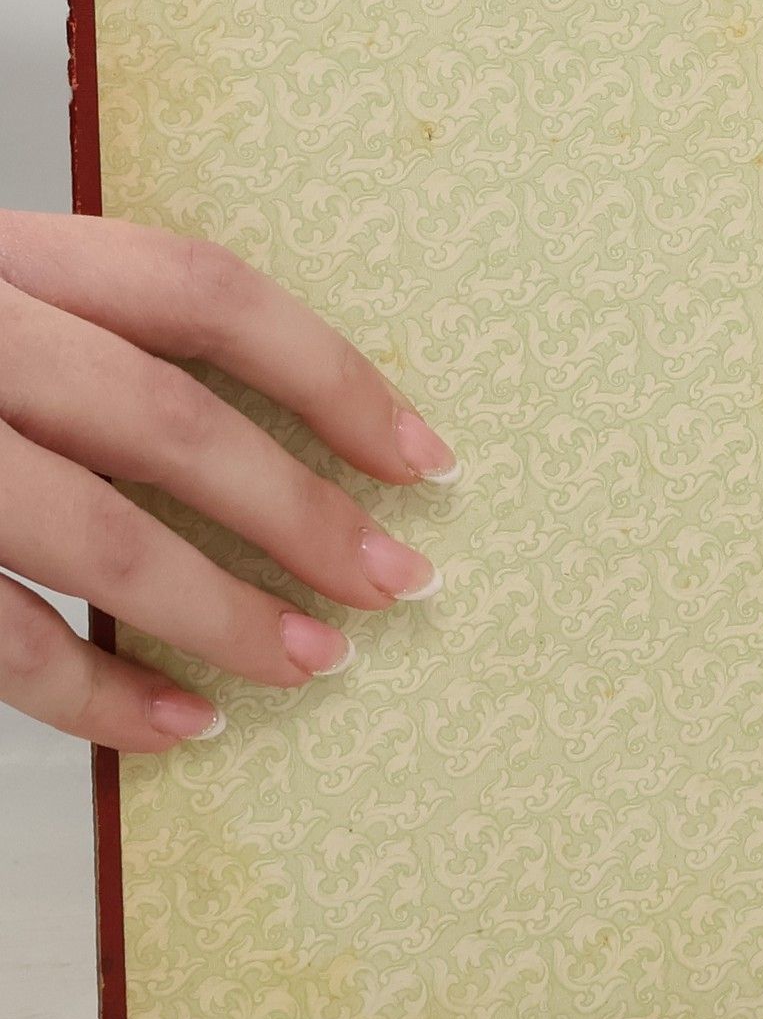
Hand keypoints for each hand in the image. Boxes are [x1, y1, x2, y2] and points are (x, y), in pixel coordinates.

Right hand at [0, 214, 457, 751]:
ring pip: (86, 530)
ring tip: (313, 665)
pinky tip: (176, 725)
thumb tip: (267, 448)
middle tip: (394, 583)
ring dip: (217, 611)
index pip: (199, 293)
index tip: (421, 458)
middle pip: (163, 417)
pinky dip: (92, 691)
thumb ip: (84, 343)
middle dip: (297, 510)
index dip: (329, 376)